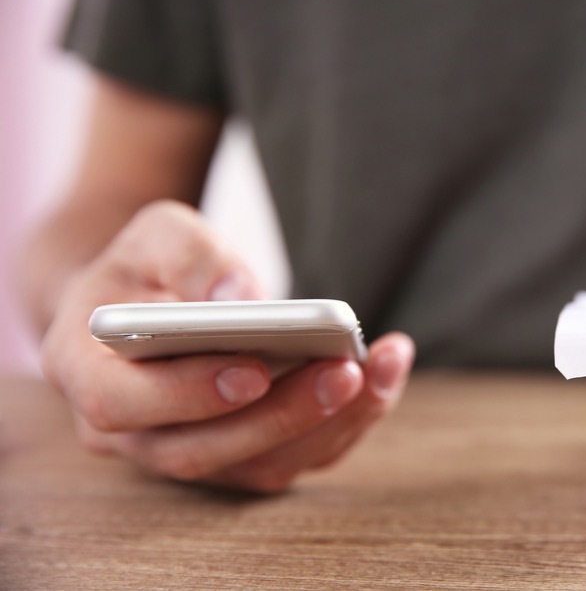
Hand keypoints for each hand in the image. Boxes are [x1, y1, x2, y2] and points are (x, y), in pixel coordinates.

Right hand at [41, 200, 414, 492]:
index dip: (186, 394)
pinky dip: (348, 420)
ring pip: (259, 465)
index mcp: (86, 373)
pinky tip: (387, 372)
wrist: (151, 302)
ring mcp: (189, 451)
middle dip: (282, 413)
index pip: (120, 405)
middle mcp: (133, 433)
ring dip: (331, 422)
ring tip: (384, 365)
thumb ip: (187, 254)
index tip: (252, 370)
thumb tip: (240, 295)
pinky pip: (297, 455)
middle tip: (345, 369)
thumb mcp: (155, 234)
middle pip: (202, 450)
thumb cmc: (150, 267)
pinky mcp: (241, 457)